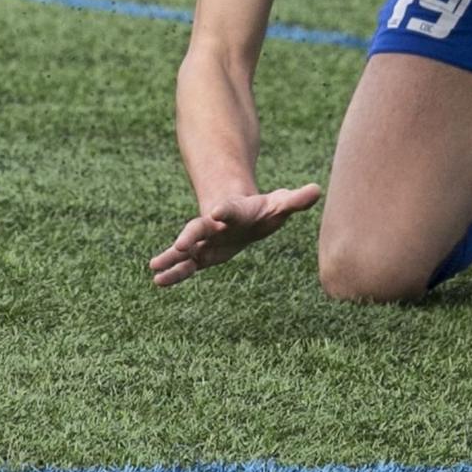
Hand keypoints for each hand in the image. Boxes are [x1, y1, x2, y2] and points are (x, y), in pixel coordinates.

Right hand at [149, 183, 320, 287]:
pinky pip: (185, 266)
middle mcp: (216, 226)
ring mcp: (206, 241)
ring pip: (186, 249)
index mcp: (236, 212)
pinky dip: (174, 273)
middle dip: (191, 235)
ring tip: (154, 267)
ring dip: (172, 257)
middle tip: (180, 244)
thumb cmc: (264, 209)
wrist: (243, 214)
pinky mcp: (202, 255)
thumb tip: (318, 190)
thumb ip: (296, 199)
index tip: (217, 212)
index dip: (225, 211)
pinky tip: (158, 281)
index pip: (230, 210)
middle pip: (200, 228)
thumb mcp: (281, 204)